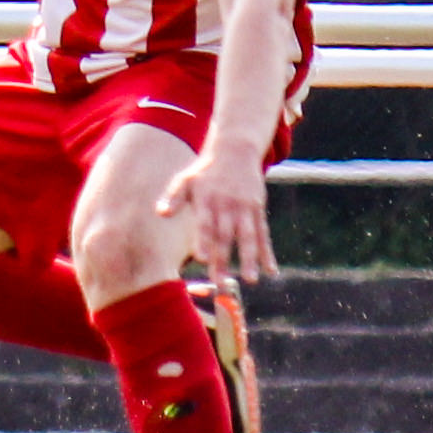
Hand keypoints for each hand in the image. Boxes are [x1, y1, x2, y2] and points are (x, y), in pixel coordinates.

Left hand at [156, 143, 277, 282]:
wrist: (235, 150)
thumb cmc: (205, 172)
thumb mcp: (185, 180)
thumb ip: (173, 198)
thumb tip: (161, 213)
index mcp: (207, 199)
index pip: (205, 222)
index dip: (203, 240)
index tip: (200, 258)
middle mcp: (227, 204)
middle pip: (225, 235)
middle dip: (223, 259)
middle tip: (219, 282)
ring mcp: (245, 207)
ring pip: (248, 236)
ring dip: (250, 259)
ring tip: (249, 280)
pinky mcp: (257, 209)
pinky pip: (263, 234)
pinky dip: (267, 253)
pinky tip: (271, 271)